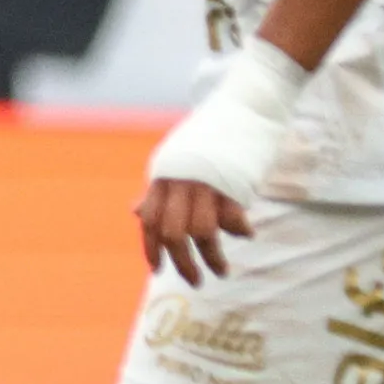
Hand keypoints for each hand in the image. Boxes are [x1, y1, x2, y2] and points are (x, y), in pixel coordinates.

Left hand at [139, 42, 306, 284]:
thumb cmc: (213, 134)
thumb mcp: (177, 159)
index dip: (150, 248)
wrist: (246, 102)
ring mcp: (205, 180)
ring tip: (221, 271)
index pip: (148, 219)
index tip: (158, 270)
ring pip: (200, 232)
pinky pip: (232, 218)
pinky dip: (239, 231)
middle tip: (195, 281)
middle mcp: (179, 179)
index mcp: (163, 174)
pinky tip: (246, 234)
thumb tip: (137, 214)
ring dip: (212, 257)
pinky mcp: (233, 180)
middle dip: (181, 263)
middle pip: (171, 232)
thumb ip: (160, 188)